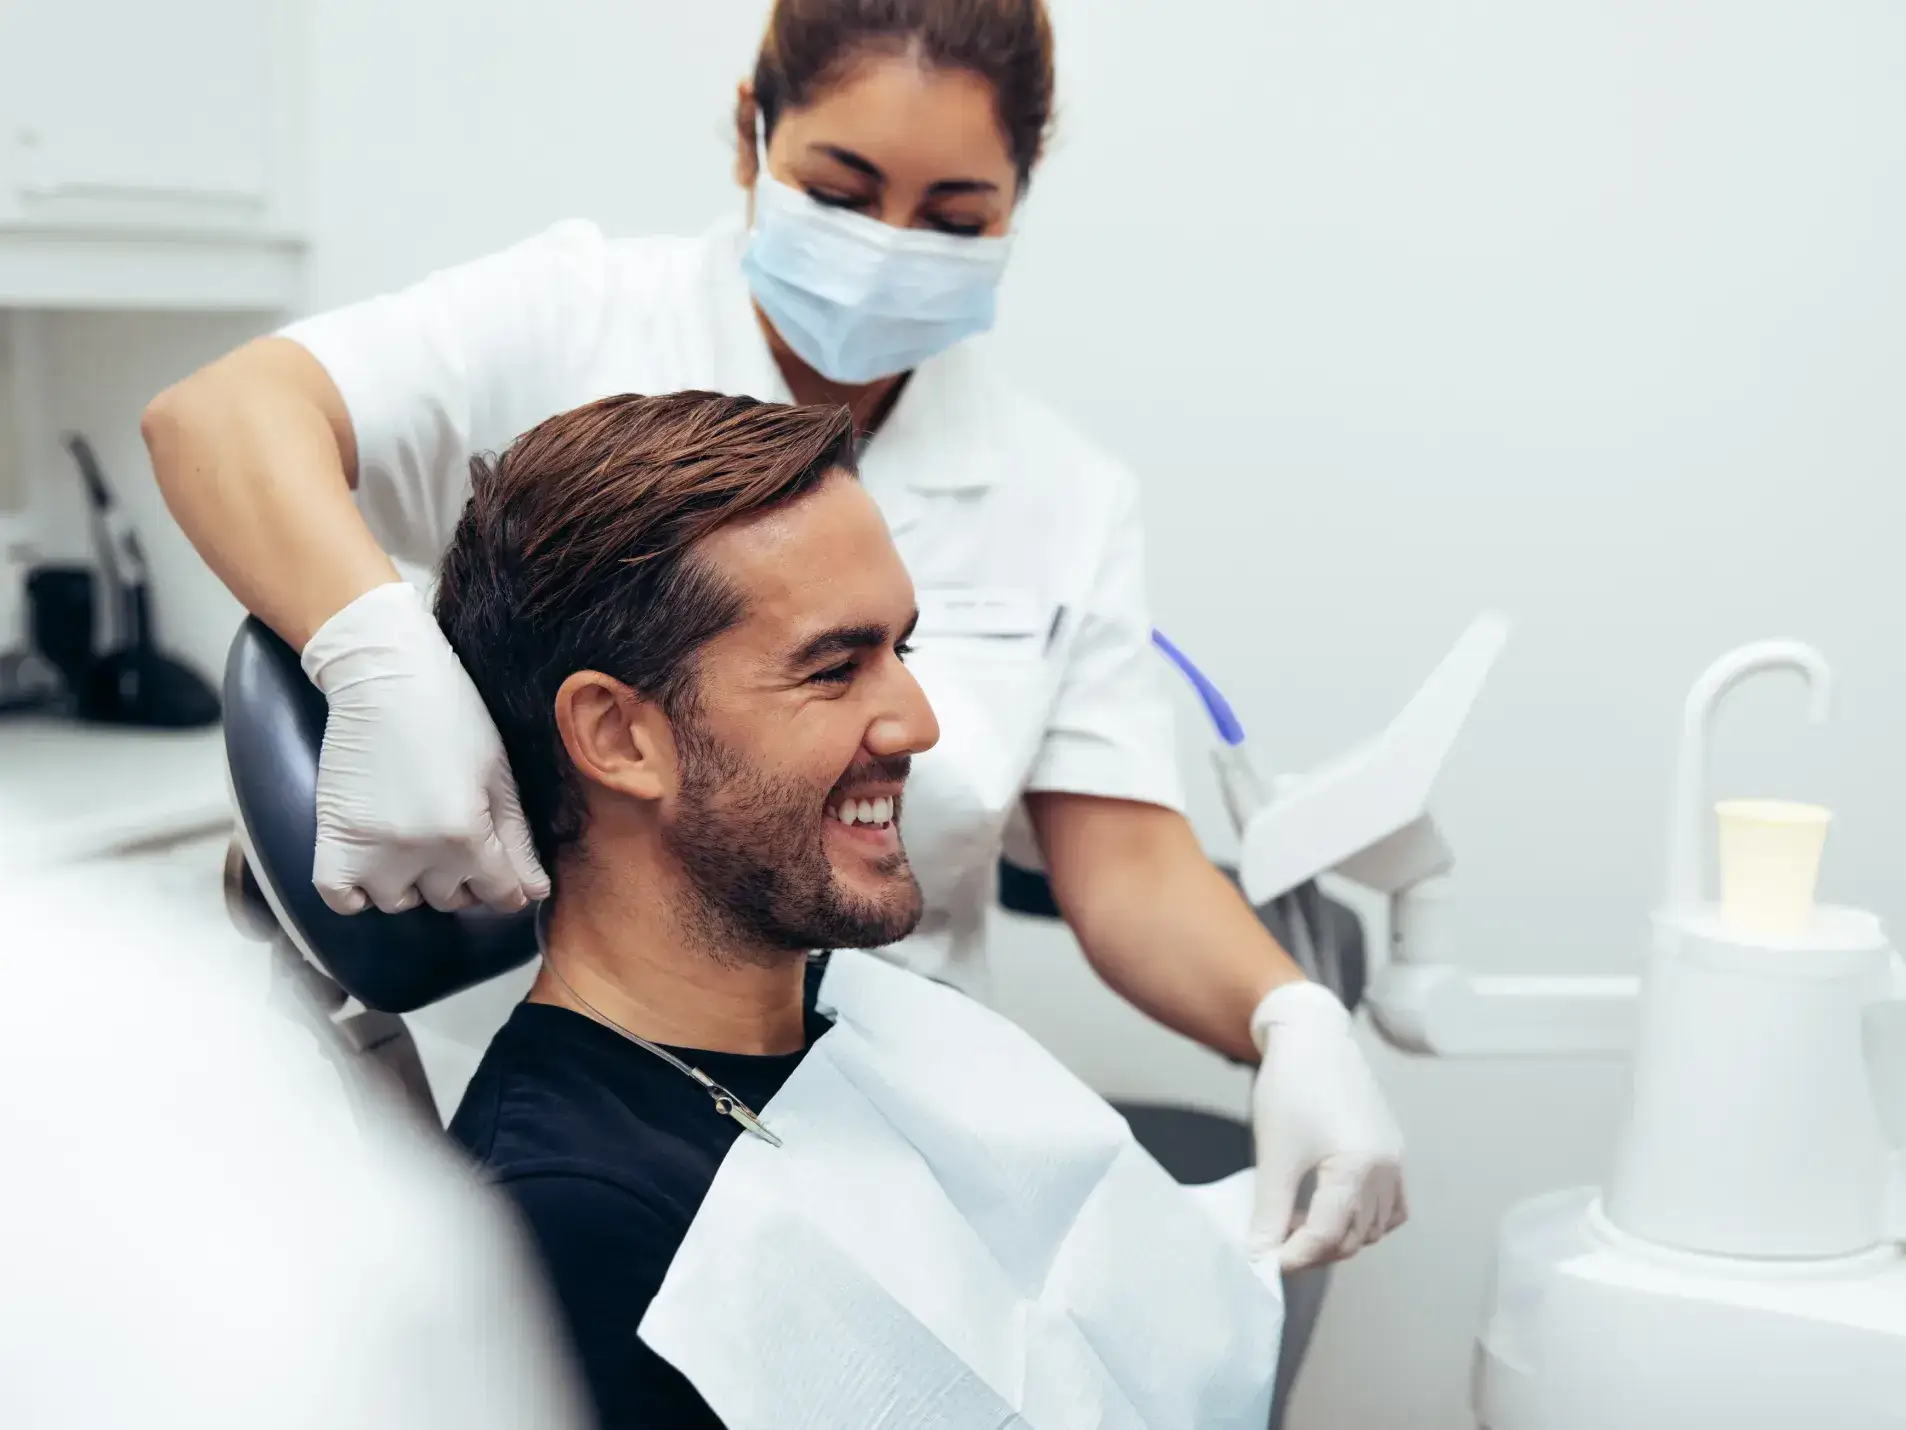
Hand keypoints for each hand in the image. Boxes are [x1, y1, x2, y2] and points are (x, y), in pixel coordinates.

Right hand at [300, 582, 548, 914]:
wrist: (384, 675)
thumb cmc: (453, 717)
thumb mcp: (499, 776)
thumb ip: (517, 841)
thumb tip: (535, 893)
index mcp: (468, 834)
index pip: (501, 895)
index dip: (509, 888)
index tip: (503, 876)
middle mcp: (420, 852)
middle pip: (452, 900)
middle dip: (462, 878)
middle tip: (456, 837)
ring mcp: (371, 850)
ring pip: (400, 902)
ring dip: (412, 883)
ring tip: (416, 842)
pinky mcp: (332, 840)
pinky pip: (342, 900)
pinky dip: (358, 894)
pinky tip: (375, 867)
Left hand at [1248, 981, 1406, 1271]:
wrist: (1312, 1039)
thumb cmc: (1290, 1088)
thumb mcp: (1274, 1154)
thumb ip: (1269, 1211)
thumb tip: (1259, 1255)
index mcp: (1356, 1167)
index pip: (1328, 1235)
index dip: (1295, 1256)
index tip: (1265, 1263)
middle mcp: (1386, 1168)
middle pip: (1355, 1237)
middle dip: (1315, 1249)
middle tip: (1276, 1244)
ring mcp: (1395, 1161)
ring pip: (1375, 1227)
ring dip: (1339, 1237)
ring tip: (1297, 1223)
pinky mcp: (1393, 1152)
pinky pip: (1389, 1207)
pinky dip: (1364, 1219)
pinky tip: (1330, 1208)